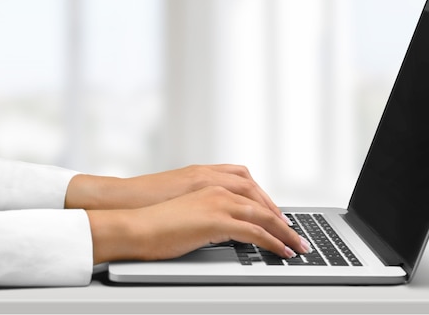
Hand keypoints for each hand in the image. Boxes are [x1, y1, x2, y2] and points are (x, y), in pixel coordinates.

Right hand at [66, 164, 288, 223]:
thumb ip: (200, 206)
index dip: (265, 200)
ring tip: (296, 244)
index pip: (247, 184)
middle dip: (280, 215)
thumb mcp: (180, 203)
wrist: (132, 221)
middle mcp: (215, 185)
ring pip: (262, 214)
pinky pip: (255, 231)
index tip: (276, 215)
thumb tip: (213, 220)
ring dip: (283, 230)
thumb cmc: (149, 215)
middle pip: (259, 197)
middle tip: (293, 231)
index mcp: (206, 178)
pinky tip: (281, 251)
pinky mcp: (217, 221)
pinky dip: (272, 241)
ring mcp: (217, 201)